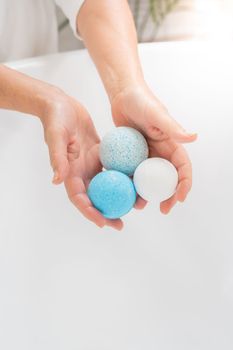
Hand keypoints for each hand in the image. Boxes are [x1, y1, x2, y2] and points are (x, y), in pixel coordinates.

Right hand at [40, 92, 122, 229]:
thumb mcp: (56, 136)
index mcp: (69, 172)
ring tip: (132, 208)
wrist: (61, 105)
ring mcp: (90, 165)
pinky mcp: (98, 156)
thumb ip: (58, 158)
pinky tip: (135, 182)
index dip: (90, 212)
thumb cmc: (56, 118)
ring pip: (105, 187)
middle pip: (93, 198)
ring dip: (116, 198)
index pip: (79, 198)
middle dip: (105, 213)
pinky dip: (121, 178)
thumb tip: (58, 180)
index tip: (103, 223)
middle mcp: (80, 172)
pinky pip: (112, 170)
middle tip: (119, 225)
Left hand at [110, 83, 196, 213]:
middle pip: (168, 180)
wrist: (122, 95)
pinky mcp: (133, 156)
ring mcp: (146, 156)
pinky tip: (125, 194)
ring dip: (148, 195)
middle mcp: (161, 153)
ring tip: (140, 206)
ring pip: (150, 181)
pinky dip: (132, 185)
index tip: (180, 198)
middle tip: (163, 210)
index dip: (185, 184)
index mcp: (171, 145)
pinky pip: (134, 174)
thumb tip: (193, 137)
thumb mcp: (156, 114)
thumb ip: (172, 127)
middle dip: (169, 196)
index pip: (183, 168)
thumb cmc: (141, 100)